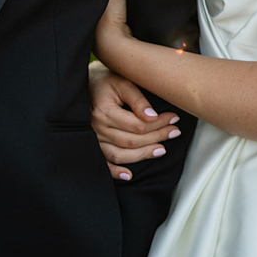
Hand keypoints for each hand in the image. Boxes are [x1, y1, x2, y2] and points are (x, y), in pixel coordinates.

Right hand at [89, 61, 180, 180]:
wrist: (82, 85)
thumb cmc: (104, 81)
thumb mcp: (122, 82)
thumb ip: (137, 99)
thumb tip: (152, 117)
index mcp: (104, 110)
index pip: (137, 125)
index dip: (159, 124)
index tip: (173, 118)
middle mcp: (96, 127)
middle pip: (131, 141)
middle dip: (157, 138)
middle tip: (174, 132)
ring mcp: (93, 139)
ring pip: (120, 154)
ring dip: (143, 155)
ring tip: (161, 150)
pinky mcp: (92, 145)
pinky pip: (104, 162)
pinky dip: (116, 172)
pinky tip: (129, 175)